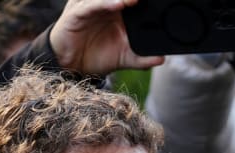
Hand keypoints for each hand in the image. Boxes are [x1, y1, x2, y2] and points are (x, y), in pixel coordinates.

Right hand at [50, 0, 164, 76]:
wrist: (72, 65)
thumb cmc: (97, 56)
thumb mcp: (124, 58)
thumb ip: (142, 58)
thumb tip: (162, 59)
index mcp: (117, 10)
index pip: (131, 1)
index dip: (143, 1)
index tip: (162, 1)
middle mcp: (105, 5)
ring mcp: (90, 6)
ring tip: (136, 0)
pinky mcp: (77, 12)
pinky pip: (91, 5)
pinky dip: (105, 3)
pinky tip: (119, 5)